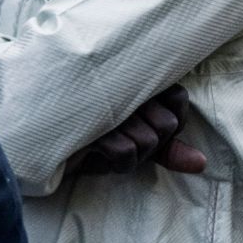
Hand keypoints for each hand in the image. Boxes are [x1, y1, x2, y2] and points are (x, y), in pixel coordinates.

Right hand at [72, 84, 208, 176]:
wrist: (41, 141)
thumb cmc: (93, 139)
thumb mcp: (138, 143)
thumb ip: (170, 149)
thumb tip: (200, 164)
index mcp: (134, 77)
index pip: (178, 97)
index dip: (174, 120)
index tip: (151, 126)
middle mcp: (121, 84)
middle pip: (166, 124)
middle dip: (150, 143)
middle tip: (123, 139)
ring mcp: (103, 102)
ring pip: (147, 140)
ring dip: (131, 155)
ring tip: (108, 146)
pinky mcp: (86, 123)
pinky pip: (125, 152)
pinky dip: (117, 163)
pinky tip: (99, 154)